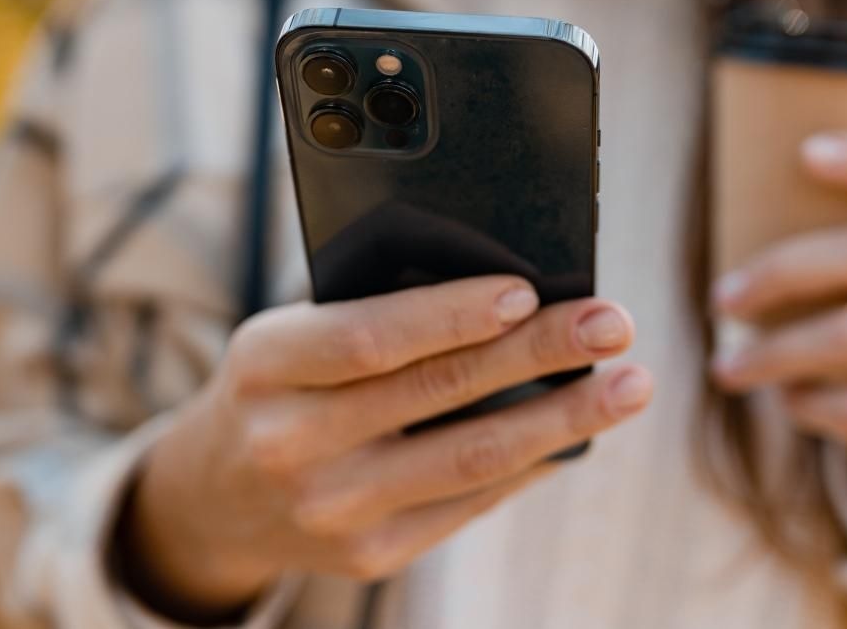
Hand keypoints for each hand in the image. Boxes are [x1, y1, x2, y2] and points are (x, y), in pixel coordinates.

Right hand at [130, 276, 650, 616]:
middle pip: (437, 395)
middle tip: (613, 324)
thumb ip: (372, 312)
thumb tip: (510, 296)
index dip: (450, 316)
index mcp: (266, 367)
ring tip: (628, 385)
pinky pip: (469, 502)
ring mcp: (333, 511)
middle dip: (538, 355)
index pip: (369, 339)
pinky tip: (577, 433)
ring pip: (469, 460)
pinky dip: (531, 463)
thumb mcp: (291, 337)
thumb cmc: (282, 386)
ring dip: (563, 420)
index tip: (526, 290)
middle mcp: (291, 445)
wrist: (218, 495)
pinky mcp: (370, 556)